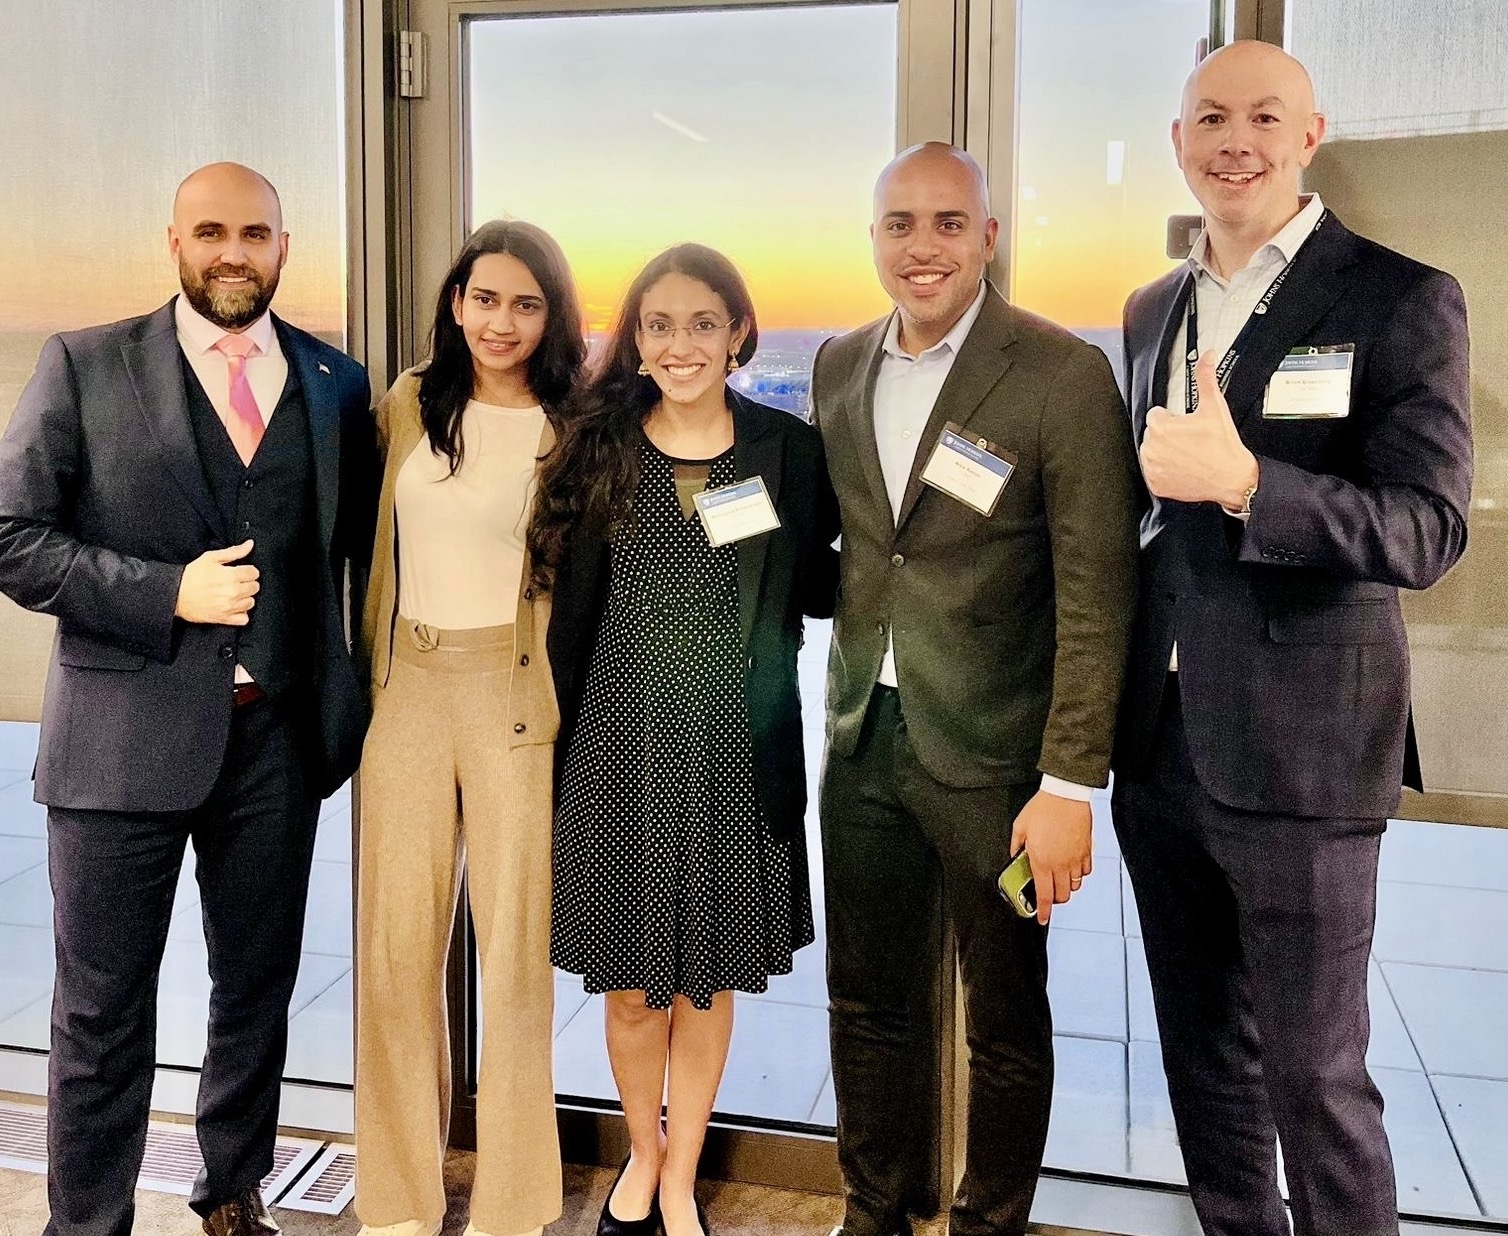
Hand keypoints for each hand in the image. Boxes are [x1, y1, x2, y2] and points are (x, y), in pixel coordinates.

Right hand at [175, 540, 258, 624]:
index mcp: (231, 576)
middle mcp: (233, 592)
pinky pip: (244, 619)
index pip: (254, 573)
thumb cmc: (191, 575)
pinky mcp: (224, 619)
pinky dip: (241, 614)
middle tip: (237, 581)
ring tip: (234, 593)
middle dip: (248, 583)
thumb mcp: (211, 558)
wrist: (175, 594)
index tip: (242, 571)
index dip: (249, 570)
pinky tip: (234, 607)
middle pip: (254, 587)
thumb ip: (234, 551)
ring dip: (245, 597)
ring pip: (251, 602)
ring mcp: (229, 607)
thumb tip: (250, 544)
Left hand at [1010, 789, 1091, 924]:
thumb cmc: (1043, 808)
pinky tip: (1071, 867)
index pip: (1043, 895)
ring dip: (1067, 887)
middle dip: (1054, 899)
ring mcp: (1075, 859)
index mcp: (1041, 861)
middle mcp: (1060, 864)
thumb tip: (1015, 857)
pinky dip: (1079, 875)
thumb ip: (1016, 846)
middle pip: (1062, 895)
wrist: (1066, 795)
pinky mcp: (1086, 851)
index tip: (1041, 918)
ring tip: (1059, 879)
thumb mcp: (1020, 827)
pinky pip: (1085, 872)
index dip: (1043, 911)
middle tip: (1048, 893)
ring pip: (1075, 886)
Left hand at [1139, 351, 1258, 509]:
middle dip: (1170, 434)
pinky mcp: (1156, 484)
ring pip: (1153, 452)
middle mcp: (1151, 449)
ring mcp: (1152, 469)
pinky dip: (1165, 470)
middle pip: (1154, 433)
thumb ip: (1206, 378)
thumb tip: (1207, 357)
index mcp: (1160, 428)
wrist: (1231, 478)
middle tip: (1191, 440)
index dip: (1174, 418)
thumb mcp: (1214, 406)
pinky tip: (1183, 466)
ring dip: (1166, 451)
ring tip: (1188, 453)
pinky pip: (1154, 472)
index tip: (1187, 425)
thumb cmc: (1223, 446)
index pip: (1157, 415)